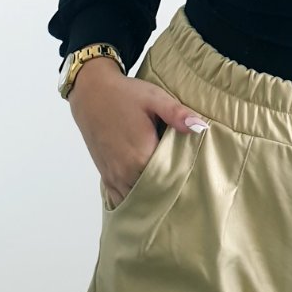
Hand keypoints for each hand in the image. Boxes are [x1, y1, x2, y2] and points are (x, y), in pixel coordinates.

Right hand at [69, 61, 207, 209]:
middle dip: (168, 191)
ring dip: (150, 196)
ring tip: (166, 189)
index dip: (183, 179)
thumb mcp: (154, 98)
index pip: (169, 180)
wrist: (91, 92)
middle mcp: (125, 171)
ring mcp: (113, 175)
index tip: (194, 174)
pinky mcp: (105, 174)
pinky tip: (145, 192)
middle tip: (184, 185)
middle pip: (153, 194)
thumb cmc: (124, 94)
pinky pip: (119, 198)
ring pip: (136, 199)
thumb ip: (177, 114)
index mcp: (141, 156)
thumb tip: (200, 127)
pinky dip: (132, 198)